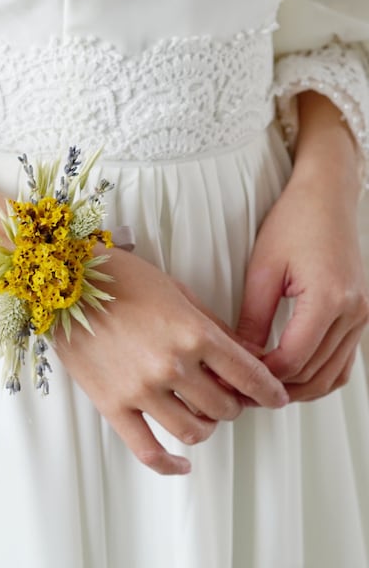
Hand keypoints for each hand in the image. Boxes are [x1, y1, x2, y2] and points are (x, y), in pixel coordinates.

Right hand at [55, 247, 288, 474]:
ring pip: (194, 431)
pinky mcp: (112, 405)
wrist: (65, 283)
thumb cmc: (122, 279)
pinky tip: (182, 465)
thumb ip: (214, 327)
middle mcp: (171, 365)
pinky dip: (170, 465)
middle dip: (234, 404)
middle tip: (228, 396)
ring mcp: (141, 389)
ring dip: (207, 426)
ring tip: (202, 415)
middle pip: (224, 406)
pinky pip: (148, 451)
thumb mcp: (177, 292)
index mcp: (193, 333)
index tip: (276, 398)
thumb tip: (249, 356)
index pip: (249, 375)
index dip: (270, 391)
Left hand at [237, 93, 368, 402]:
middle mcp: (353, 313)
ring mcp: (362, 316)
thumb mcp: (262, 270)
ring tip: (260, 386)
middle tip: (242, 391)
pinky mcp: (360, 315)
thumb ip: (253, 318)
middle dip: (276, 389)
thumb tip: (241, 355)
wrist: (327, 196)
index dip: (259, 377)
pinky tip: (289, 373)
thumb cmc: (294, 222)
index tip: (232, 378)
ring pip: (332, 375)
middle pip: (313, 376)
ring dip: (297, 387)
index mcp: (327, 300)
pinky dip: (317, 375)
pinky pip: (342, 361)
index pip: (291, 361)